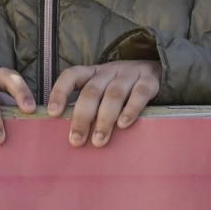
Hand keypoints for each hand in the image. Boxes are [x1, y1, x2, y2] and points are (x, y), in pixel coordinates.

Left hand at [45, 57, 162, 146]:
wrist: (157, 69)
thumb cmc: (122, 89)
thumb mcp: (104, 90)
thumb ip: (90, 107)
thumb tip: (73, 135)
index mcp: (93, 72)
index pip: (71, 75)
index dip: (60, 92)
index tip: (53, 113)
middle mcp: (109, 71)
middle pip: (92, 91)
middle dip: (82, 117)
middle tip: (76, 140)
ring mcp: (130, 74)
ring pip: (114, 94)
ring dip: (104, 119)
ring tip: (99, 140)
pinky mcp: (150, 81)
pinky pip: (139, 94)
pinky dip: (131, 110)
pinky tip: (123, 125)